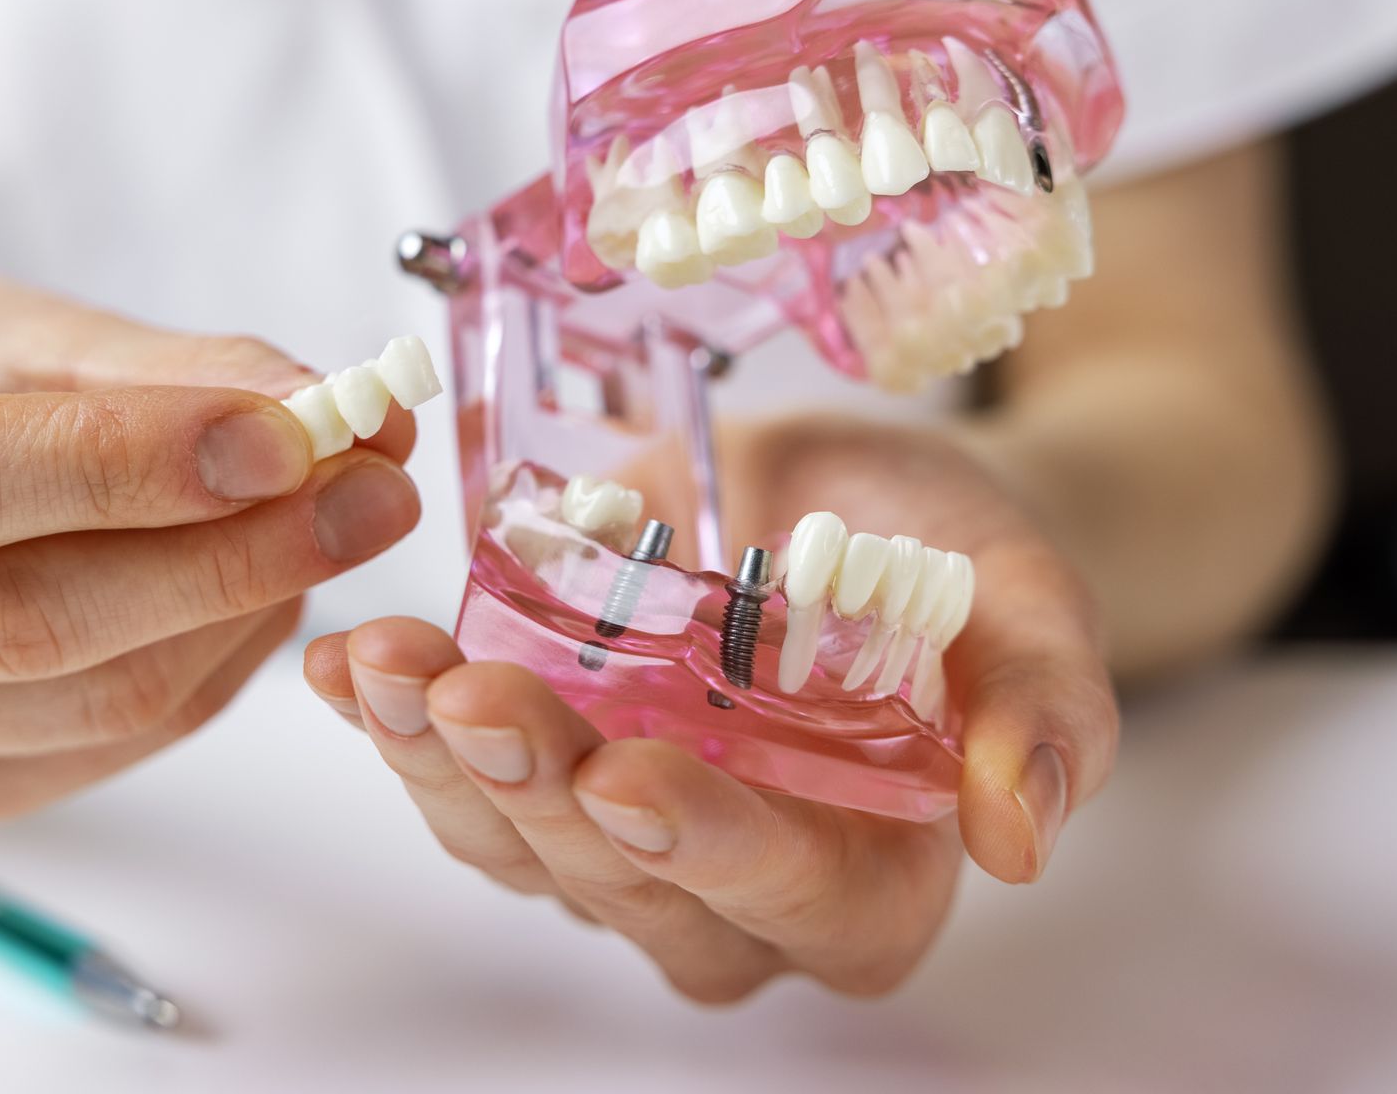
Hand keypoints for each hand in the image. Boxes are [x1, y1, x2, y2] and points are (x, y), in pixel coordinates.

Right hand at [0, 273, 420, 824]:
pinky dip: (213, 670)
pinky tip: (254, 595)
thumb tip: (330, 410)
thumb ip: (165, 371)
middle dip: (235, 555)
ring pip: (88, 699)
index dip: (131, 465)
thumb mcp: (14, 334)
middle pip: (24, 619)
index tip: (295, 434)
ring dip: (245, 613)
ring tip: (328, 524)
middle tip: (380, 490)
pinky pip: (107, 751)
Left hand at [304, 415, 1115, 999]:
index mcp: (869, 879)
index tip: (629, 776)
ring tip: (387, 665)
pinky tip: (350, 662)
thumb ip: (1046, 708)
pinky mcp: (544, 775)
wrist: (857, 499)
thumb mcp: (1026, 599)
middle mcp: (734, 891)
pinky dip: (395, 718)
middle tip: (472, 695)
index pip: (793, 896)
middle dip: (538, 790)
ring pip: (517, 842)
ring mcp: (623, 841)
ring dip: (437, 759)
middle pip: (624, 882)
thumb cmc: (955, 557)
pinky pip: (457, 773)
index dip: (709, 848)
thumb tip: (1023, 836)